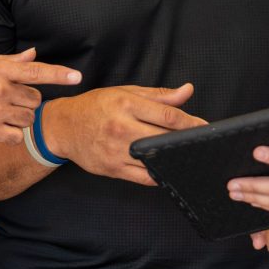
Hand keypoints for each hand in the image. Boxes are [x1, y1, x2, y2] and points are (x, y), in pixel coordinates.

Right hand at [0, 49, 82, 145]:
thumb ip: (8, 61)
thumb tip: (32, 53)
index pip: (36, 70)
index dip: (59, 74)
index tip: (77, 77)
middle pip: (35, 99)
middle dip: (27, 103)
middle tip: (7, 103)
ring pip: (28, 119)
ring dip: (19, 120)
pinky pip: (16, 136)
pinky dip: (10, 135)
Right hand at [42, 84, 204, 184]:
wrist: (63, 127)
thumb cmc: (95, 107)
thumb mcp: (125, 92)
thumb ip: (158, 95)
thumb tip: (188, 91)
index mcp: (126, 104)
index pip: (167, 114)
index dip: (191, 122)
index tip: (205, 126)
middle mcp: (121, 127)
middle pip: (164, 137)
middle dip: (185, 140)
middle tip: (200, 142)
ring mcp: (116, 150)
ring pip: (155, 159)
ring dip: (173, 159)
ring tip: (186, 157)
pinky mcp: (113, 168)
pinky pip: (144, 177)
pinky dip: (159, 174)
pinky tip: (167, 168)